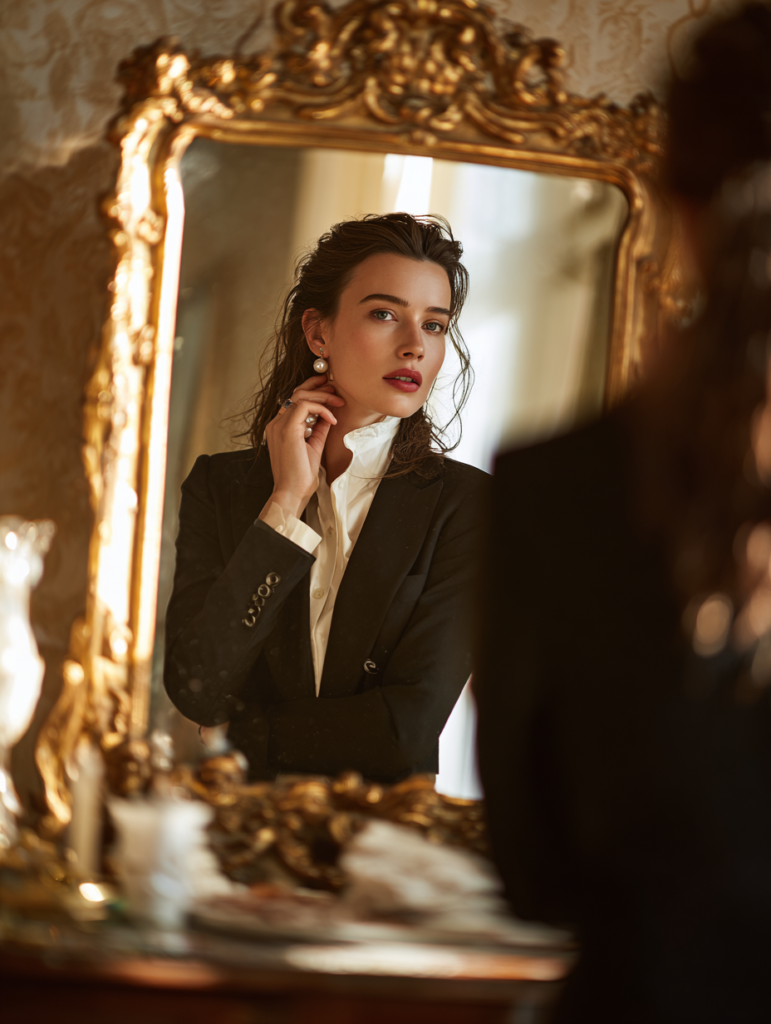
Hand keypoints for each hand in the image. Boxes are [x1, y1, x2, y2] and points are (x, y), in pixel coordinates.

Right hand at [260, 374, 344, 519]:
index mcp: (279, 427)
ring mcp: (279, 425)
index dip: (312, 391)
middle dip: (318, 387)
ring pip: (300, 396)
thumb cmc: (301, 476)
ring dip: (322, 396)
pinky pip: (305, 406)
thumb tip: (328, 415)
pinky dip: (321, 408)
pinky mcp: (287, 429)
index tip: (329, 390)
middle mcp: (276, 423)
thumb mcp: (314, 446)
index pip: (294, 400)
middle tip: (336, 389)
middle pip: (296, 393)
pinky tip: (332, 419)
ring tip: (338, 402)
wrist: (292, 493)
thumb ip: (318, 429)